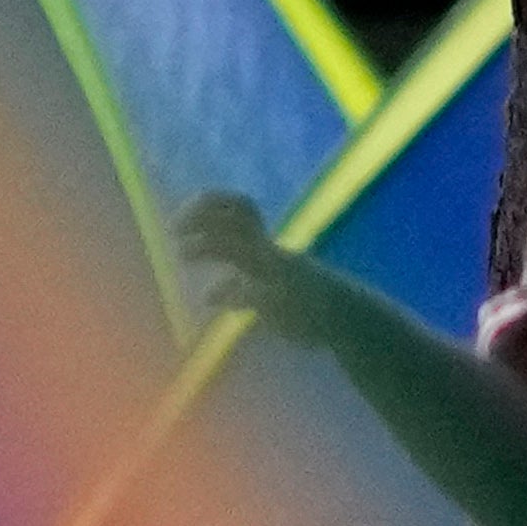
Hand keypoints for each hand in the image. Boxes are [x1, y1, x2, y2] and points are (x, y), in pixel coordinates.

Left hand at [175, 191, 300, 330]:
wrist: (352, 320)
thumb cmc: (308, 306)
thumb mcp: (268, 292)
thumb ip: (239, 289)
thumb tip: (209, 295)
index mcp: (268, 247)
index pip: (240, 208)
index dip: (209, 205)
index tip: (182, 216)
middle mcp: (272, 253)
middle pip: (237, 217)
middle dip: (203, 218)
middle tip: (175, 229)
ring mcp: (279, 274)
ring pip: (241, 246)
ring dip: (209, 245)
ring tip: (183, 252)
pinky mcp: (285, 299)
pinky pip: (253, 290)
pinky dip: (230, 292)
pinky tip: (211, 298)